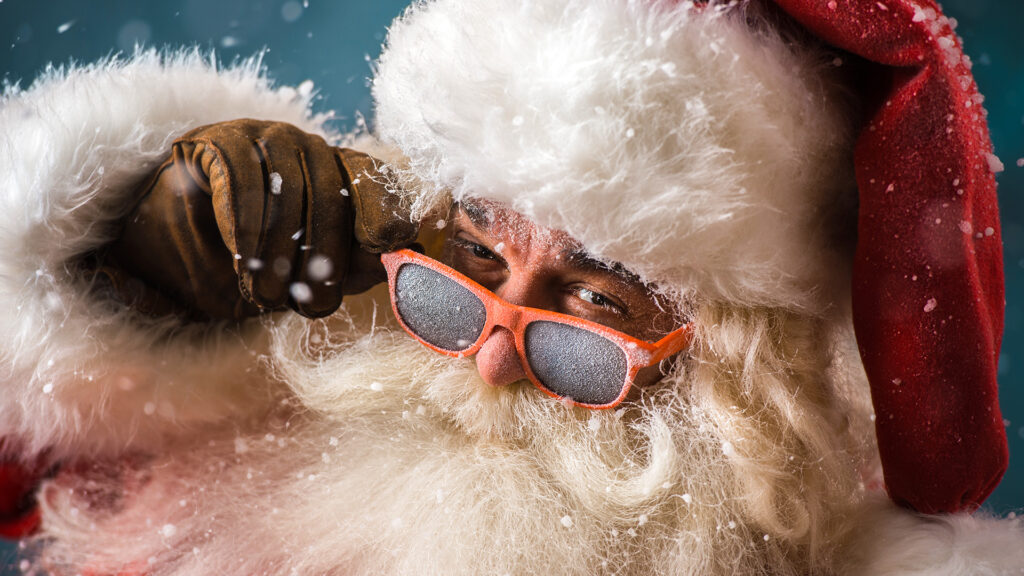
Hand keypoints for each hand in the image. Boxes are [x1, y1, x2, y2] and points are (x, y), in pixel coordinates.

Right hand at [101, 119, 417, 319]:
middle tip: (307, 306)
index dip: (383, 212)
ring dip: (278, 253)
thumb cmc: (245, 268)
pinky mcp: (219, 138)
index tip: (386, 245)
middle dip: (321, 258)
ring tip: (265, 295)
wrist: (165, 255)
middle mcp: (307, 147)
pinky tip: (239, 256)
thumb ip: (355, 264)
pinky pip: (241, 178)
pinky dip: (244, 224)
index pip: (374, 182)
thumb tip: (405, 256)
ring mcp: (263, 135)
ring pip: (286, 189)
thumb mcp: (307, 274)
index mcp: (338, 173)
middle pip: (331, 195)